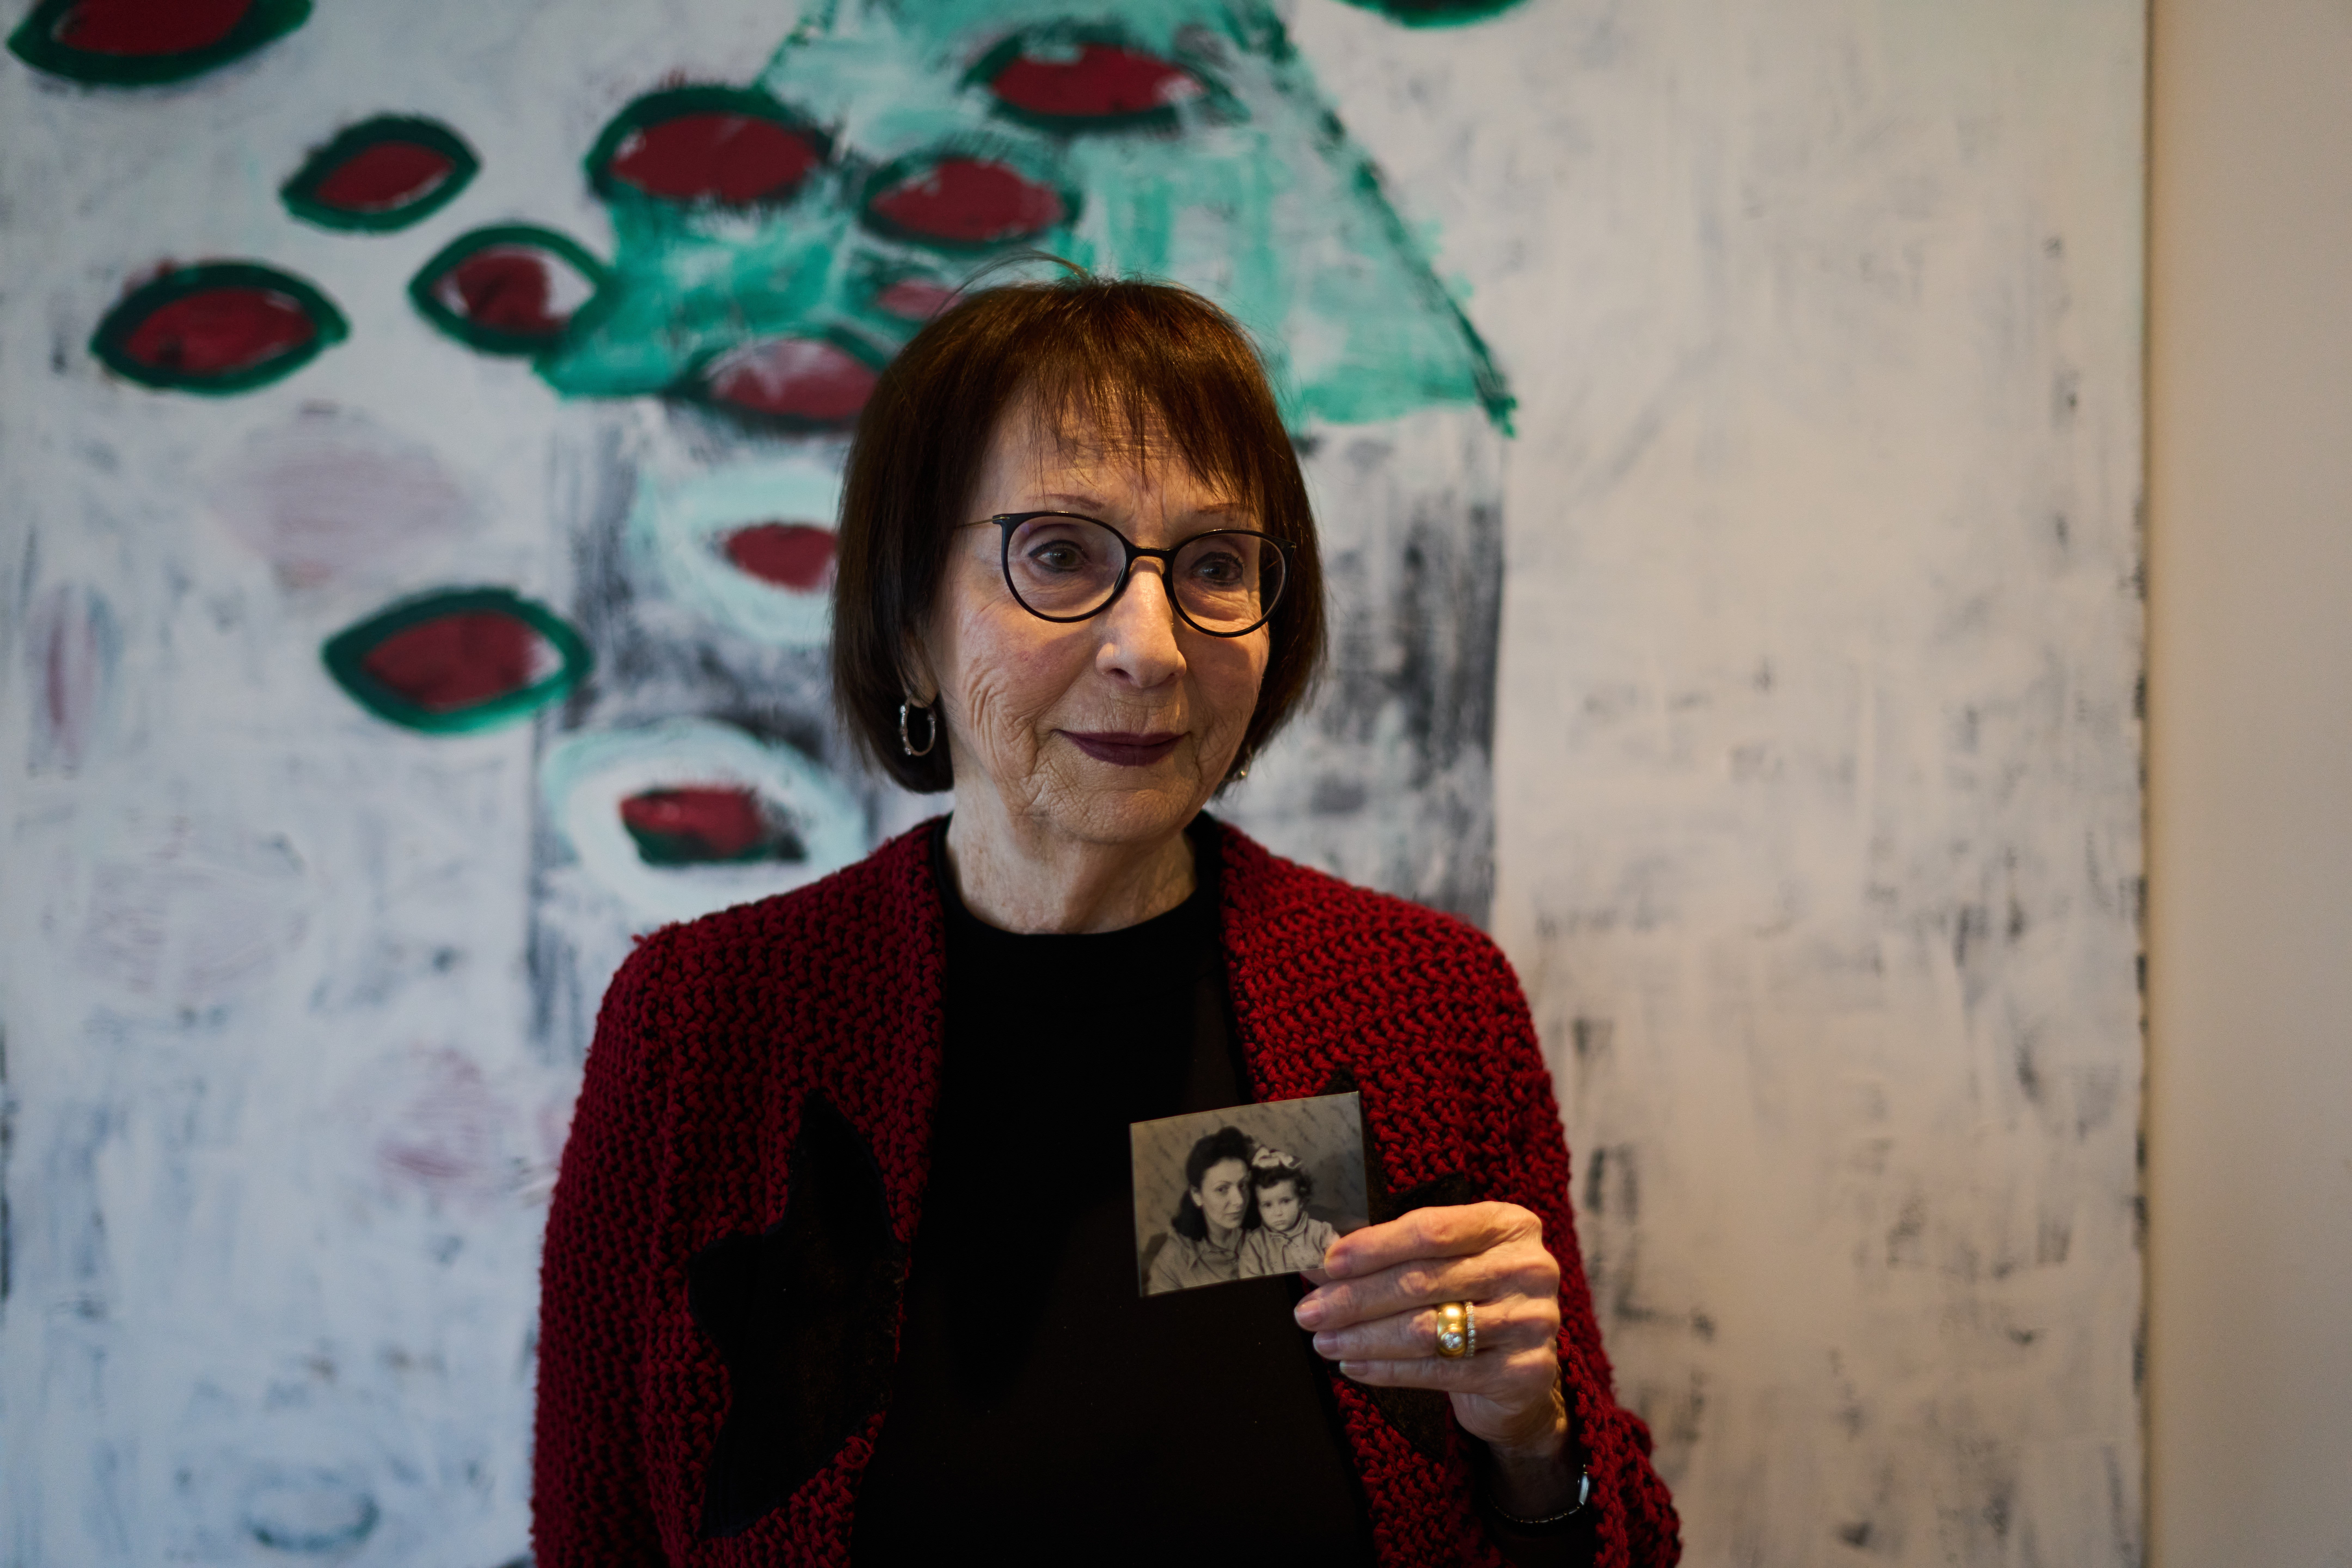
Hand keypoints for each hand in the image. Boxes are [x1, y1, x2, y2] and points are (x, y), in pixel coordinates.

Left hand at [1292, 1203, 1572, 1473]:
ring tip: (1324, 1341)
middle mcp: (1528, 1267)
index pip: (1430, 1229)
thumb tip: (1317, 1260)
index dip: (1374, 1246)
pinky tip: (1354, 1367)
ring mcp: (1531, 1321)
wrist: (1520, 1371)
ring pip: (1426, 1329)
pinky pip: (1439, 1370)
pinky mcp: (1522, 1371)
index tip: (1327, 1262)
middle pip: (1422, 1280)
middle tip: (1309, 1312)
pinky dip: (1388, 1370)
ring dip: (1364, 1338)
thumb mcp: (1442, 1264)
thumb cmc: (1470, 1300)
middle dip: (1356, 1298)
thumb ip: (1389, 1256)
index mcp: (1508, 1224)